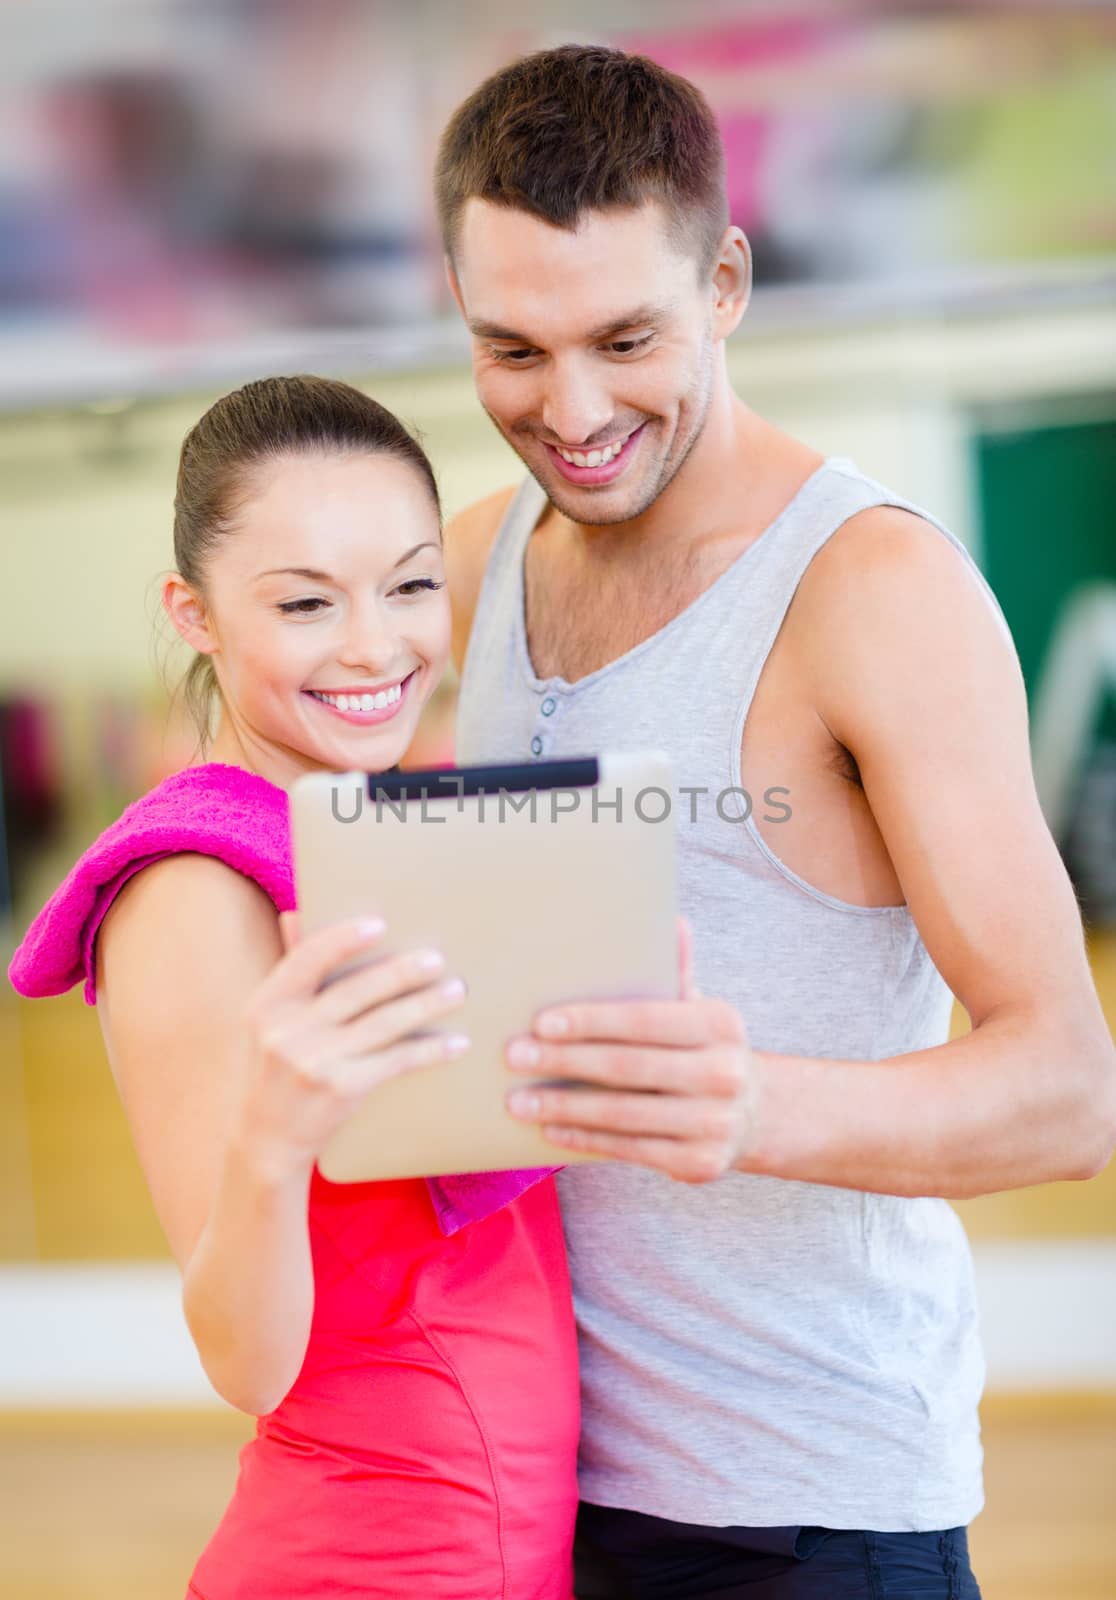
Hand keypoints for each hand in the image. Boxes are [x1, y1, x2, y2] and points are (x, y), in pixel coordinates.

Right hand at [233, 911, 468, 1179]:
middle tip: (437, 959)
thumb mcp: (272, 1019)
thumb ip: (291, 969)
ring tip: (456, 992)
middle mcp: (287, 1031)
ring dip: (425, 1005)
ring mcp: (315, 1062)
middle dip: (401, 972)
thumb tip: (296, 915)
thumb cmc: (277, 1066)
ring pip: (383, 1024)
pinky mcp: (342, 1089)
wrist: (268, 1137)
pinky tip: (456, 1042)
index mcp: (268, 1004)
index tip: (379, 924)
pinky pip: (396, 1061)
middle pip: (355, 991)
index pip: (307, 959)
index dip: (343, 939)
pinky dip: (430, 1050)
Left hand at [504, 917, 755, 1182]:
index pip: (643, 1019)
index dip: (591, 1022)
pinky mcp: (698, 1163)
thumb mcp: (699, 1009)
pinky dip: (585, 1138)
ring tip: (518, 1101)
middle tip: (515, 1056)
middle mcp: (722, 1073)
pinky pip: (629, 1149)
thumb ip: (677, 972)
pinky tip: (550, 1129)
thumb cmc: (705, 1050)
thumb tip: (674, 922)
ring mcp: (714, 1123)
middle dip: (564, 1061)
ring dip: (564, 1107)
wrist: (755, 1114)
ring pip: (623, 1114)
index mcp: (719, 1024)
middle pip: (627, 1067)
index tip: (541, 1022)